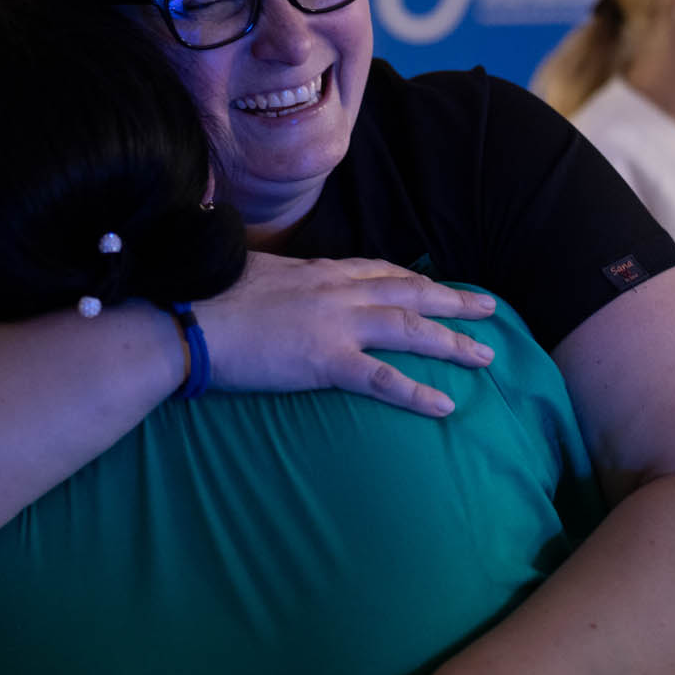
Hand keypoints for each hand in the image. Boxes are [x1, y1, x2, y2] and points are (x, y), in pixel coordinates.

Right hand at [192, 253, 496, 417]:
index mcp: (317, 271)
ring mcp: (335, 323)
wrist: (184, 318)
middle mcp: (336, 291)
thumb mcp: (249, 276)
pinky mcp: (325, 360)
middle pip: (409, 291)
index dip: (413, 279)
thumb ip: (276, 284)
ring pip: (410, 328)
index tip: (437, 285)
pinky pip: (383, 378)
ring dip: (452, 340)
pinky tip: (447, 405)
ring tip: (486, 355)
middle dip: (452, 299)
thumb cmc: (204, 298)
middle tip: (489, 308)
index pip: (378, 270)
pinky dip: (418, 391)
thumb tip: (274, 293)